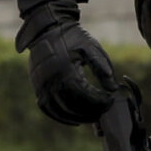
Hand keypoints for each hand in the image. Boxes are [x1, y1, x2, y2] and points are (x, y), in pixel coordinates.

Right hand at [17, 1, 121, 126]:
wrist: (47, 29)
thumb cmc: (72, 37)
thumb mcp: (90, 48)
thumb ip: (102, 67)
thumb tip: (113, 88)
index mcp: (65, 69)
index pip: (83, 94)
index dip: (98, 101)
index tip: (110, 101)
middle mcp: (50, 80)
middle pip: (71, 105)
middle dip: (89, 111)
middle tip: (104, 111)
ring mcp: (41, 85)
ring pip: (58, 110)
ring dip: (76, 117)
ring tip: (92, 117)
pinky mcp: (37, 87)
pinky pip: (47, 108)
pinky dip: (60, 117)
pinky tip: (74, 120)